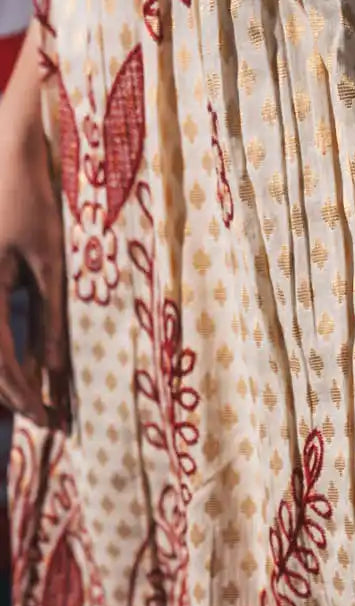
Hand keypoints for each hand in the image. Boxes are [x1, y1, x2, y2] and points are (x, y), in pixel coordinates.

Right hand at [0, 72, 68, 428]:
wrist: (3, 145)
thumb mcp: (51, 261)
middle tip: (43, 417)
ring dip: (4, 374)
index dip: (24, 395)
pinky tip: (21, 361)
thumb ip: (52, 318)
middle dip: (12, 392)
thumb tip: (56, 372)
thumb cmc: (30, 195)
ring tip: (33, 397)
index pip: (1, 360)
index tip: (46, 419)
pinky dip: (0, 348)